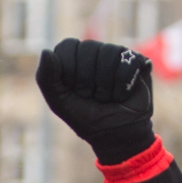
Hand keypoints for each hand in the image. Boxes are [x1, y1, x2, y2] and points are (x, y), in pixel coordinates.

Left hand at [35, 38, 154, 164]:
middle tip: (92, 96)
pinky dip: (122, 85)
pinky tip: (122, 94)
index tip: (75, 91)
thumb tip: (45, 51)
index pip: (67, 47)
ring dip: (106, 85)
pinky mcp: (136, 61)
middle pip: (88, 48)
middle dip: (88, 80)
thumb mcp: (59, 103)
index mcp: (73, 58)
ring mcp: (116, 55)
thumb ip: (45, 79)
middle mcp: (94, 52)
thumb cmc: (87, 119)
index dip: (70, 71)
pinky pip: (127, 62)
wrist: (117, 136)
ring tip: (108, 97)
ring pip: (109, 53)